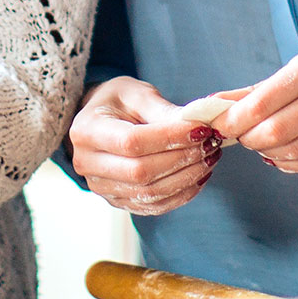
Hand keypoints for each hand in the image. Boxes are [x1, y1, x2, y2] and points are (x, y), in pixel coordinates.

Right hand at [68, 76, 234, 215]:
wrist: (99, 122)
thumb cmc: (118, 102)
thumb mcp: (136, 93)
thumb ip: (162, 110)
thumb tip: (196, 125)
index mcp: (86, 131)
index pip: (131, 142)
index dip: (170, 138)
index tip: (201, 128)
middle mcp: (87, 164)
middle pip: (140, 172)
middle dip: (183, 159)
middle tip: (211, 142)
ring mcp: (101, 187)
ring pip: (150, 193)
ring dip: (187, 177)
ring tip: (210, 156)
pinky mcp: (118, 201)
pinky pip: (154, 206)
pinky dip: (182, 193)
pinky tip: (200, 175)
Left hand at [224, 38, 297, 173]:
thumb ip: (261, 87)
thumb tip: (217, 104)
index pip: (265, 101)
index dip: (235, 118)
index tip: (219, 124)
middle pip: (278, 131)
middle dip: (249, 138)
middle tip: (240, 135)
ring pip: (295, 150)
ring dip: (267, 152)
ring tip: (260, 142)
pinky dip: (289, 163)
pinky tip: (279, 156)